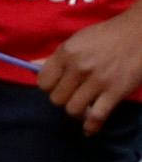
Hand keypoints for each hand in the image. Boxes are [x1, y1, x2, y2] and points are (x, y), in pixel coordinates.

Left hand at [37, 9, 141, 133]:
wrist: (141, 32)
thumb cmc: (107, 36)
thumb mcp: (77, 40)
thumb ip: (56, 57)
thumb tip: (31, 66)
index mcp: (66, 53)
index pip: (43, 82)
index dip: (50, 87)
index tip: (58, 85)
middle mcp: (79, 67)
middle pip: (56, 98)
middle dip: (63, 98)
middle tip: (74, 94)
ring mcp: (97, 80)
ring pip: (72, 109)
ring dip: (77, 110)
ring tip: (84, 105)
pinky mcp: (115, 91)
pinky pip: (96, 116)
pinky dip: (91, 126)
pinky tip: (89, 129)